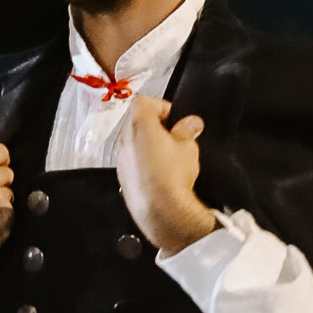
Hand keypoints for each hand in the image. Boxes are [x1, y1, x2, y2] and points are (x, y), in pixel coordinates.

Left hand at [116, 94, 215, 255]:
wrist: (161, 210)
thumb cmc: (172, 176)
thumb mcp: (188, 146)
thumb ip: (187, 130)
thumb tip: (191, 124)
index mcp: (140, 125)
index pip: (144, 101)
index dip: (160, 106)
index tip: (173, 117)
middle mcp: (125, 140)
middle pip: (137, 122)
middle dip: (156, 126)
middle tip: (174, 136)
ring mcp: (121, 160)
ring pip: (134, 143)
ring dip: (148, 145)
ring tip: (169, 157)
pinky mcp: (122, 177)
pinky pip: (132, 163)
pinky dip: (143, 163)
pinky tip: (160, 174)